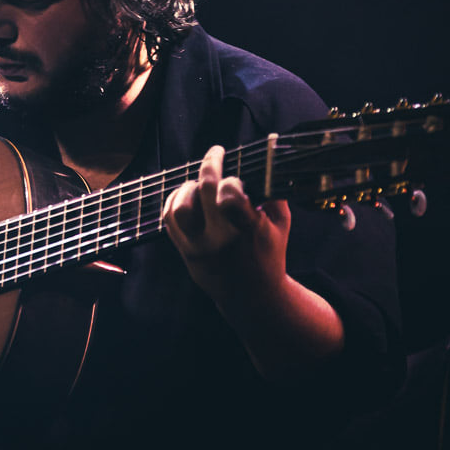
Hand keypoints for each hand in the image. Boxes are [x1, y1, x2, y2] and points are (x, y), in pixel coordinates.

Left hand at [162, 145, 289, 304]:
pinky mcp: (186, 253)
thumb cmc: (269, 253)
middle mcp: (220, 239)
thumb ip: (272, 193)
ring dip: (187, 187)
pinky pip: (169, 220)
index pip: (230, 199)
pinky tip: (186, 193)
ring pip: (179, 208)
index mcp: (248, 231)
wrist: (253, 296)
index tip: (232, 161)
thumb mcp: (280, 224)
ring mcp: (199, 247)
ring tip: (199, 182)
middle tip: (215, 153)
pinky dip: (174, 200)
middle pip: (203, 193)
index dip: (228, 177)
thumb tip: (267, 159)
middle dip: (209, 165)